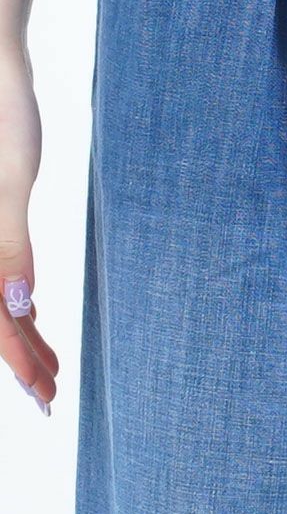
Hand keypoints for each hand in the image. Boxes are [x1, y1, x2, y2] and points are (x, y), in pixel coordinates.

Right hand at [0, 42, 55, 414]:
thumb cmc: (1, 118)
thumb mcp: (11, 182)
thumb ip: (8, 245)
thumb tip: (21, 305)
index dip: (17, 361)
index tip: (47, 393)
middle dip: (18, 359)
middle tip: (54, 395)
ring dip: (18, 335)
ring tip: (52, 366)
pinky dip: (13, 299)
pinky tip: (31, 316)